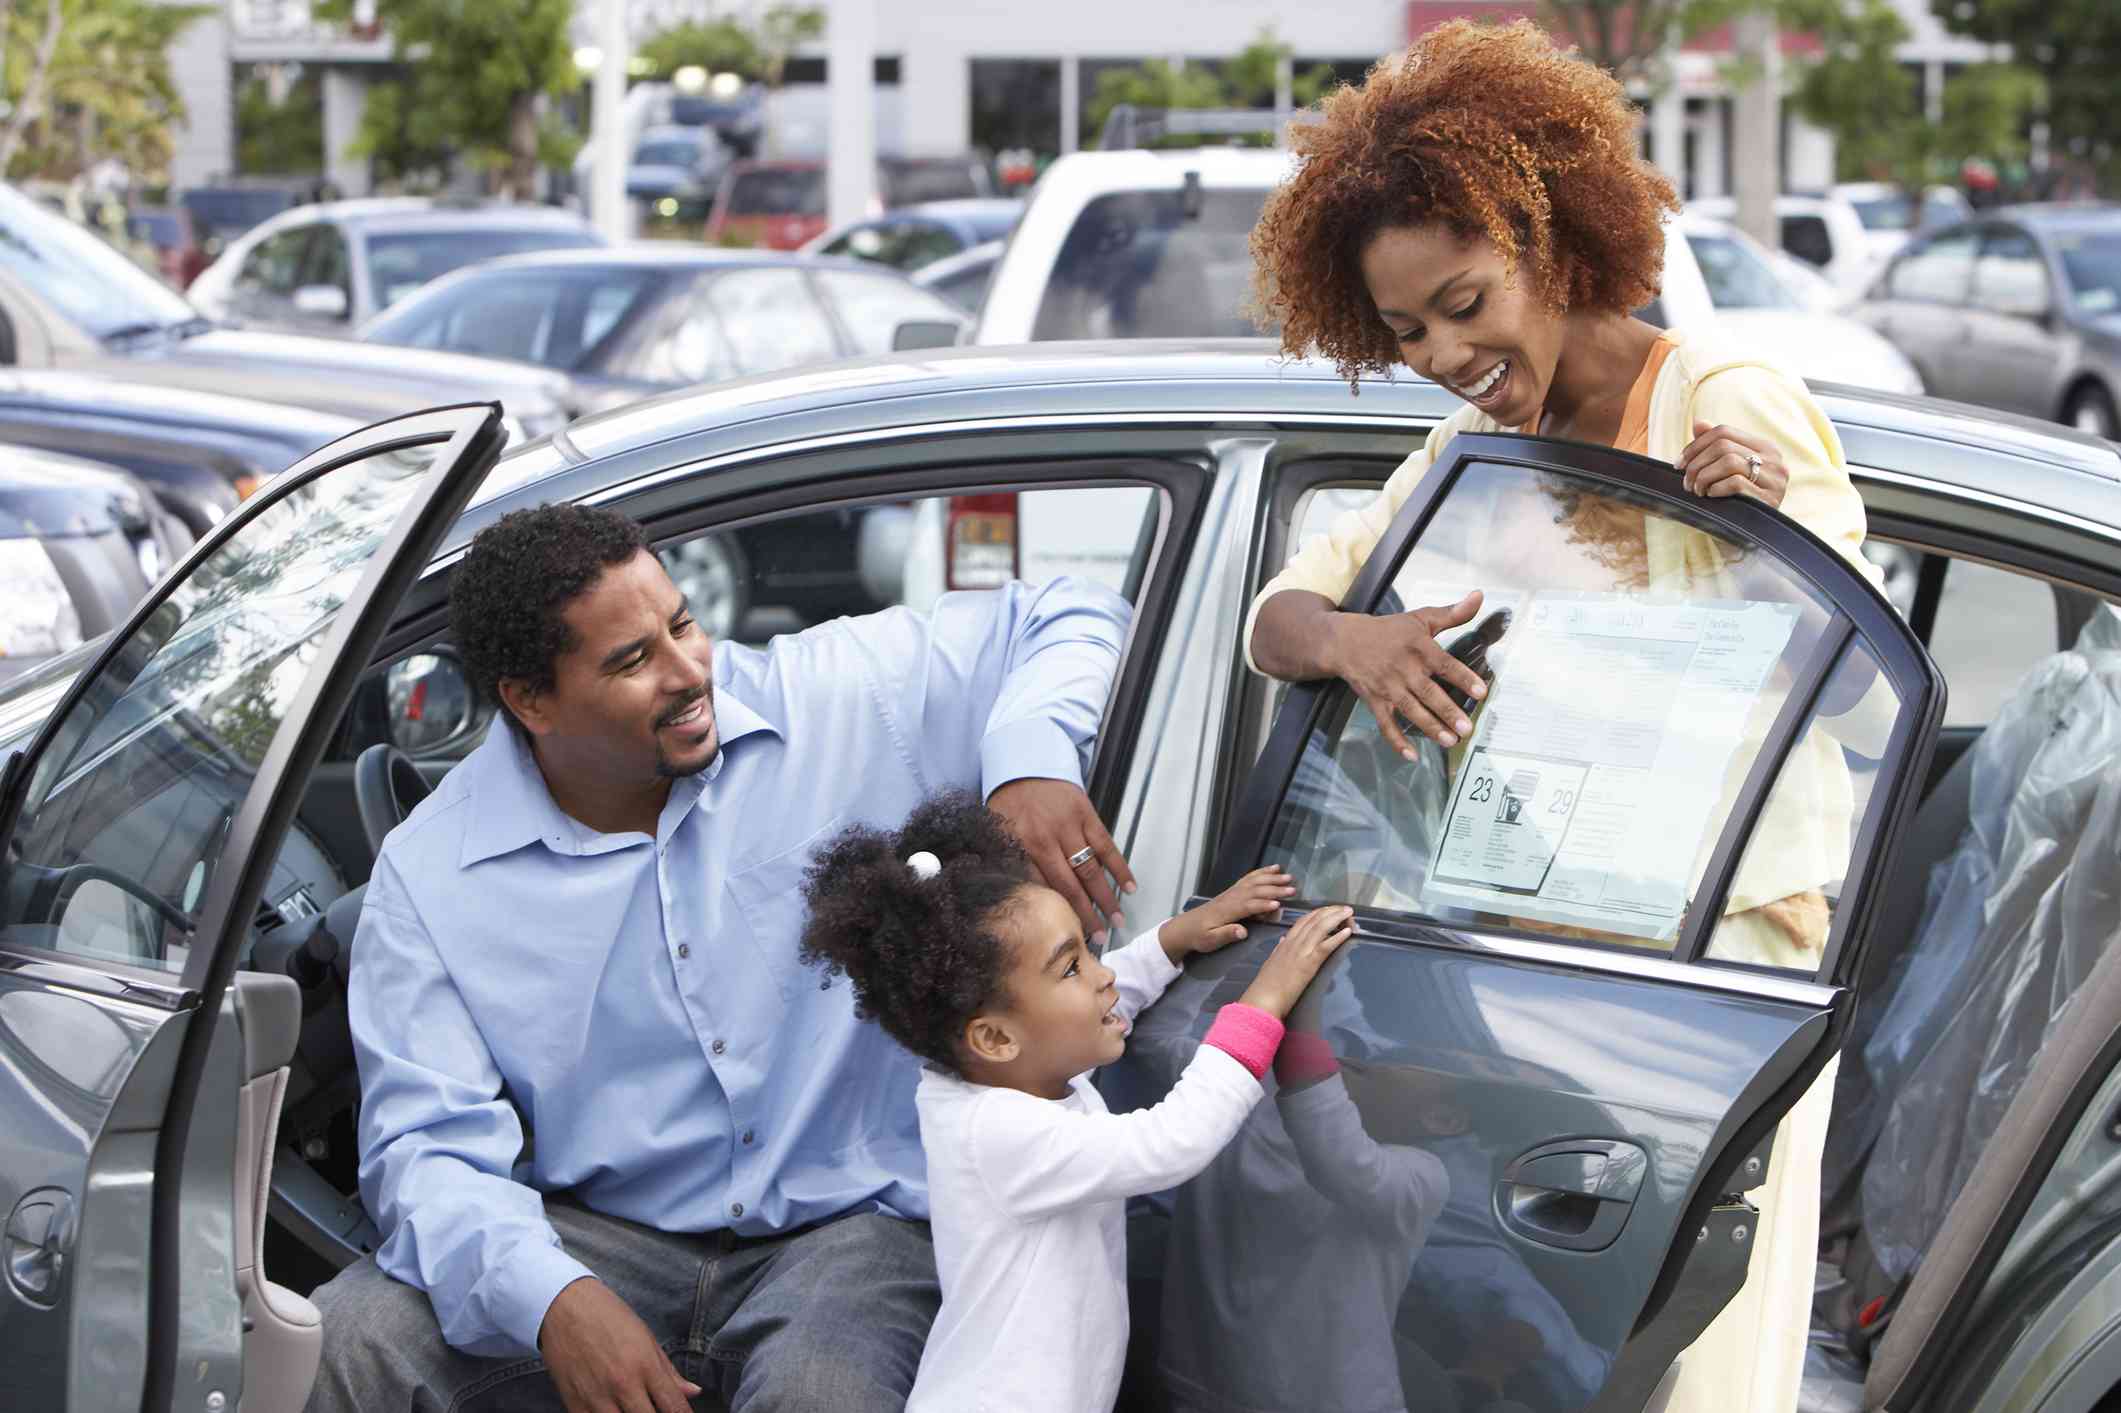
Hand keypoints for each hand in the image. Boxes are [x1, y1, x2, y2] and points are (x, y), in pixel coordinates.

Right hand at [538, 1277, 700, 1412]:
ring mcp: (598, 1398)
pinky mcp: (575, 1405)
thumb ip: (669, 1371)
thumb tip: (693, 1392)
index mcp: (645, 1366)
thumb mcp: (646, 1337)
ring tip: (634, 1409)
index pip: (674, 1406)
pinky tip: (613, 1411)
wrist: (564, 1307)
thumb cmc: (608, 1317)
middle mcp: (624, 1385)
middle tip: (656, 1409)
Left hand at [988, 777, 1136, 939]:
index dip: (1055, 914)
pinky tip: (1129, 887)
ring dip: (1106, 898)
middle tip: (1099, 939)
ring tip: (1117, 921)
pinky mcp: (1087, 814)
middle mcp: (1047, 838)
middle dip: (1086, 915)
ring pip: (1091, 869)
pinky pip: (1106, 845)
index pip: (1041, 889)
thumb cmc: (1009, 803)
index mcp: (1021, 846)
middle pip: (1070, 886)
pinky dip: (1119, 867)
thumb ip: (1006, 862)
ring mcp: (1070, 826)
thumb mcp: (996, 833)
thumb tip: (1014, 897)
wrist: (1024, 763)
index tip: (1066, 933)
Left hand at [1158, 866, 1295, 961]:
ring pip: (1254, 882)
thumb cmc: (1199, 936)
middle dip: (1274, 889)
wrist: (1185, 927)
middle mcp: (1232, 897)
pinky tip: (1273, 869)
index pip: (1249, 906)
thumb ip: (1227, 934)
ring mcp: (1233, 892)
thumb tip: (1242, 932)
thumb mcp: (1210, 940)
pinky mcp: (1233, 890)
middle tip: (1292, 889)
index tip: (1279, 905)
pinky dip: (1262, 872)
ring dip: (1272, 878)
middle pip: (1256, 891)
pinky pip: (1249, 878)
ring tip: (1288, 876)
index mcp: (1228, 910)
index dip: (1263, 905)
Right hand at [1239, 904, 1355, 1018]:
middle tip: (1343, 908)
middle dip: (1330, 911)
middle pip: (1314, 920)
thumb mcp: (1270, 962)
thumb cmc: (1266, 985)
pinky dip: (1338, 937)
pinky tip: (1347, 932)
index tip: (1328, 909)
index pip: (1303, 921)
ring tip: (1348, 913)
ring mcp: (1301, 951)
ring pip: (1321, 928)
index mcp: (1285, 943)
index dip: (1317, 913)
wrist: (1263, 998)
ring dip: (1337, 918)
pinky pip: (1326, 946)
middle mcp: (1293, 943)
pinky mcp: (1309, 963)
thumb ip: (1278, 950)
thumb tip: (1282, 940)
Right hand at [1323, 591, 1487, 758]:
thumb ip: (1452, 613)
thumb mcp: (1420, 618)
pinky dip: (1396, 741)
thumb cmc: (1387, 630)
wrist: (1344, 641)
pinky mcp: (1375, 701)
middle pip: (1429, 693)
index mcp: (1418, 648)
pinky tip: (1411, 755)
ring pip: (1411, 711)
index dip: (1463, 678)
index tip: (1481, 692)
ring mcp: (1388, 687)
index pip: (1445, 664)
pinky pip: (1386, 724)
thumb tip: (1479, 597)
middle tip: (1466, 728)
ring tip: (1449, 740)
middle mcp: (1404, 669)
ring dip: (1430, 727)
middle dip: (1448, 711)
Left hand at [1679, 421, 1787, 506]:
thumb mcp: (1724, 472)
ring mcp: (1775, 480)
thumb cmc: (1734, 501)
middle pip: (1723, 445)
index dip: (1695, 445)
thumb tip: (1698, 422)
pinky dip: (1716, 489)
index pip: (1724, 431)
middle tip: (1687, 483)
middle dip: (1696, 464)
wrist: (1750, 536)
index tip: (1679, 464)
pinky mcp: (1770, 499)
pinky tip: (1712, 497)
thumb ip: (1715, 447)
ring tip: (1698, 491)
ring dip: (1704, 477)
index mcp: (1764, 447)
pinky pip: (1736, 483)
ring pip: (1729, 462)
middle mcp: (1775, 460)